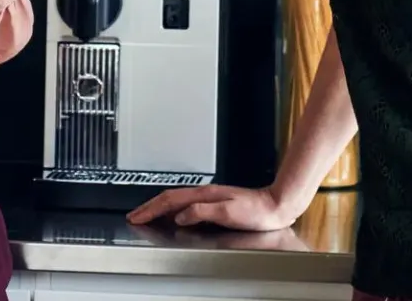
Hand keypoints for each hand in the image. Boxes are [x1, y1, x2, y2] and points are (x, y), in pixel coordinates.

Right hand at [125, 183, 297, 231]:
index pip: (170, 201)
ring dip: (159, 208)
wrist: (276, 206)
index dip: (151, 209)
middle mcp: (205, 194)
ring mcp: (209, 198)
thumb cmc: (257, 211)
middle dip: (149, 206)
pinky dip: (172, 211)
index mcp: (205, 194)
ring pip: (176, 201)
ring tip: (147, 214)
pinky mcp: (215, 204)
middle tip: (135, 215)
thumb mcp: (228, 212)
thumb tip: (181, 215)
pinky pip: (185, 205)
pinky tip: (173, 217)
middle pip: (170, 198)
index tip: (137, 216)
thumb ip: (202, 212)